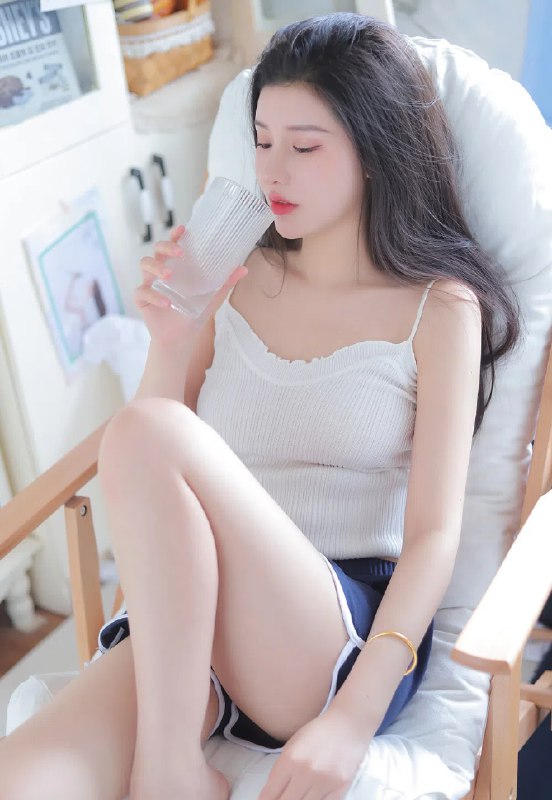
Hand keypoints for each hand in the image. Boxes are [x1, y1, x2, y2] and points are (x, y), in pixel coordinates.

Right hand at [135, 224, 247, 348]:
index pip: (173, 246)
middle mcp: (161, 271)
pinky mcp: (142, 299)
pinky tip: (167, 303)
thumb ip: (225, 284)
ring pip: (145, 265)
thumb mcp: (212, 298)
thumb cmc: (194, 314)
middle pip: (157, 250)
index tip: (183, 229)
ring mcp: (149, 283)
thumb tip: (243, 268)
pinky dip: (154, 296)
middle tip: (179, 253)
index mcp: (176, 267)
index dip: (175, 236)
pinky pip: (142, 292)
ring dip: (156, 268)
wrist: (182, 338)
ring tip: (169, 276)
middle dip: (166, 247)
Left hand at [259, 710, 369, 799]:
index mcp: (290, 760)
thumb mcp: (292, 745)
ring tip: (295, 797)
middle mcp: (306, 773)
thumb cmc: (318, 733)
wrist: (348, 725)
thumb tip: (270, 794)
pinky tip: (311, 797)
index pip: (270, 794)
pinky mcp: (340, 789)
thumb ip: (281, 770)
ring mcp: (324, 783)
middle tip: (280, 798)